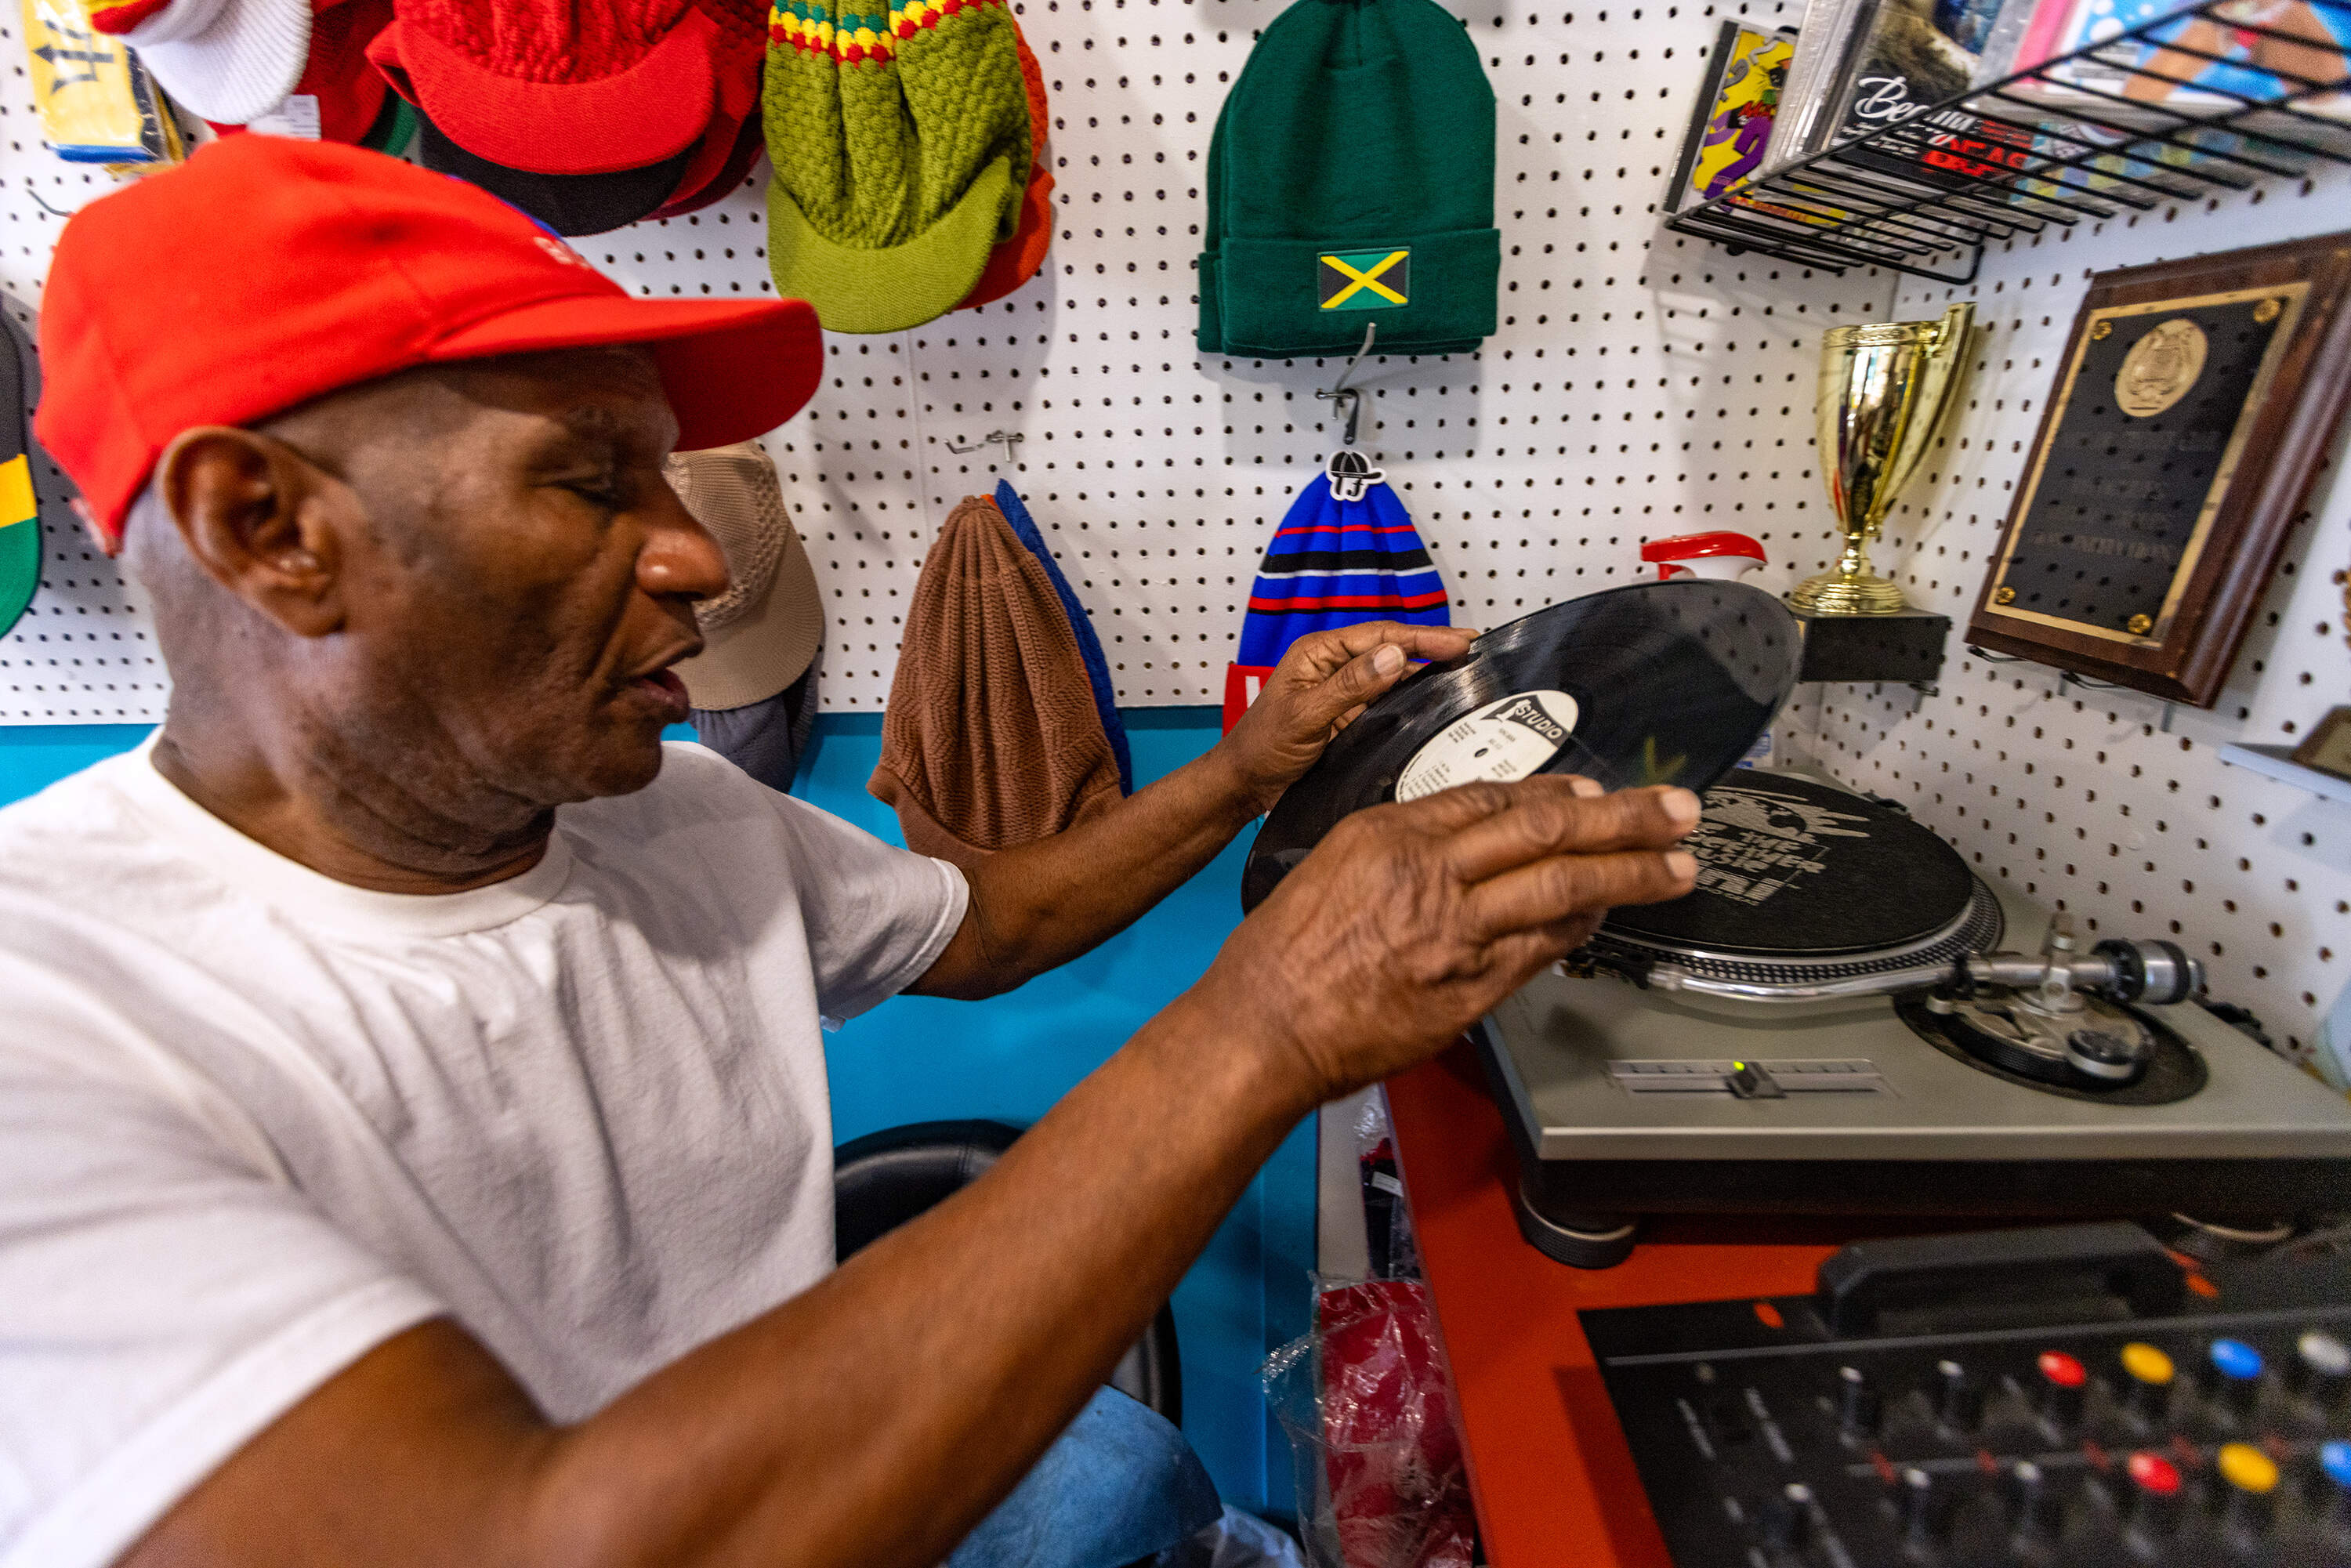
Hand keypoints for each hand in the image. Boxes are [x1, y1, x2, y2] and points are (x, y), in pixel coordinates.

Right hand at [1193, 777, 1700, 1105]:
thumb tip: (1456, 843)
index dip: (1555, 793)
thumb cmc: (1282, 956)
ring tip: (1678, 865)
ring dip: (1631, 873)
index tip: (1591, 790)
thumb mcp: (1330, 866)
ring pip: (1563, 886)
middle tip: (1675, 808)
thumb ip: (1399, 849)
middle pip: (1547, 829)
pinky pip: (1542, 949)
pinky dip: (1582, 930)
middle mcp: (1429, 872)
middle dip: (1623, 817)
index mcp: (1390, 833)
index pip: (1493, 799)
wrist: (1263, 1027)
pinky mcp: (1469, 988)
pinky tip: (1612, 918)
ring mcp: (1455, 931)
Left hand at [1215, 622, 1477, 814]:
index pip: (1380, 636)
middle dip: (1432, 647)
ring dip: (1427, 672)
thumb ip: (1349, 686)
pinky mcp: (1351, 715)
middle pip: (1392, 649)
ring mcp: (1344, 691)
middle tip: (1473, 648)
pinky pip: (1388, 700)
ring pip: (1394, 674)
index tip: (1459, 640)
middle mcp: (1333, 667)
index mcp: (1318, 653)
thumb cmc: (1260, 747)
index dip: (1423, 636)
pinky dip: (1414, 698)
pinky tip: (1436, 700)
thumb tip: (1393, 657)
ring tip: (1464, 671)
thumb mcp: (1305, 715)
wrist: (1245, 785)